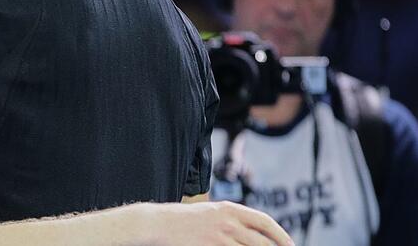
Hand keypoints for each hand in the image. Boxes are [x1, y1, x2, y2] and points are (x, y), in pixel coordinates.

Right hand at [140, 201, 291, 245]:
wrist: (161, 223)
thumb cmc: (185, 219)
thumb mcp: (212, 212)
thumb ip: (233, 219)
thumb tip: (256, 232)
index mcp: (230, 209)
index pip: (265, 222)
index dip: (281, 235)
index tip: (290, 245)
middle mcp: (229, 222)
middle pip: (262, 242)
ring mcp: (221, 237)